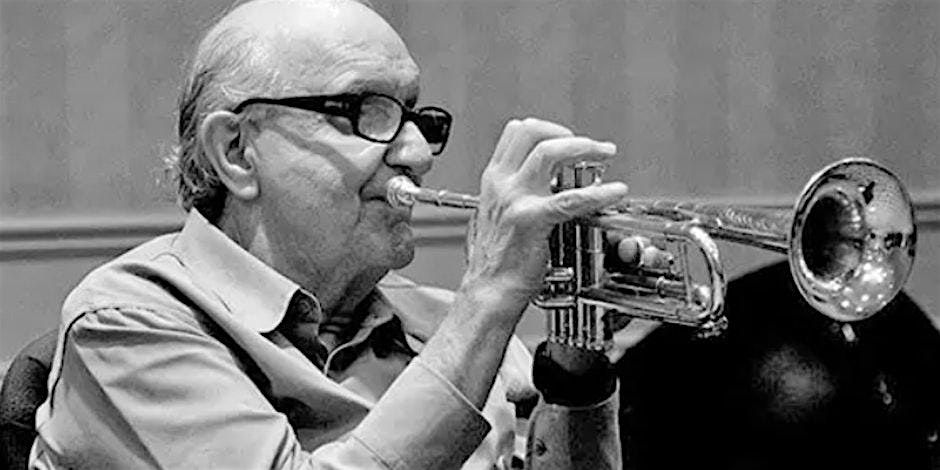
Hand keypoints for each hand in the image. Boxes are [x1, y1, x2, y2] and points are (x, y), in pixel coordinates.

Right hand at [460, 118, 627, 322]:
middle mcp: (501, 184)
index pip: (517, 132)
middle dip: (571, 134)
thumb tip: (543, 184)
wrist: (489, 291)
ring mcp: (515, 200)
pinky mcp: (532, 220)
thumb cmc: (496, 262)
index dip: (547, 128)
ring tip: (605, 154)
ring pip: (551, 153)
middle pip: (534, 134)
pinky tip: (614, 193)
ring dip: (585, 147)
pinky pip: (571, 198)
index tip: (567, 137)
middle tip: (594, 146)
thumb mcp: (497, 216)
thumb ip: (516, 195)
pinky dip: (598, 192)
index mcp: (493, 181)